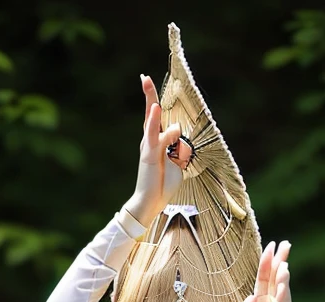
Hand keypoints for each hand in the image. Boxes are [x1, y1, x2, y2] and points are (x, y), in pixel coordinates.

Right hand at [124, 75, 183, 227]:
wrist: (151, 201)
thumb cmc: (163, 183)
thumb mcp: (177, 162)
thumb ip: (180, 146)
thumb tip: (179, 132)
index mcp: (156, 141)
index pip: (156, 118)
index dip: (154, 100)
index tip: (147, 81)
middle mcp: (150, 141)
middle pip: (150, 114)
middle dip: (148, 94)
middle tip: (144, 77)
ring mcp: (148, 147)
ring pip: (154, 123)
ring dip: (153, 106)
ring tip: (147, 83)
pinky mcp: (148, 154)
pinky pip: (154, 136)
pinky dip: (156, 123)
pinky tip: (156, 109)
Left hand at [236, 241, 297, 301]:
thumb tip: (251, 297)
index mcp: (261, 301)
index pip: (263, 279)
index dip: (265, 263)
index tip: (269, 247)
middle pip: (275, 277)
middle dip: (278, 261)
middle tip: (283, 244)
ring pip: (282, 287)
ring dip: (282, 275)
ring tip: (283, 263)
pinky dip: (284, 292)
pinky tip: (283, 282)